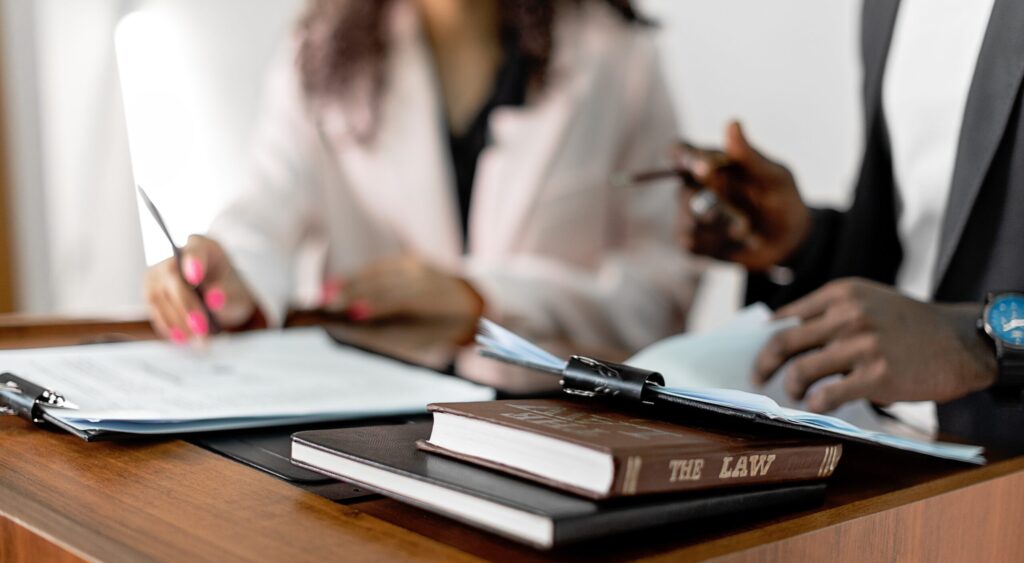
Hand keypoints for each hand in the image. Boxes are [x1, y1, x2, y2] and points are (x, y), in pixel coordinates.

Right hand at [144, 235, 256, 342]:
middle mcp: (174, 256)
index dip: (193, 263)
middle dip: (187, 307)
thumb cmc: (228, 290)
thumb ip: (228, 295)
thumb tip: (214, 299)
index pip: (194, 252)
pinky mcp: (150, 292)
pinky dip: (169, 327)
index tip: (195, 277)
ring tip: (200, 341)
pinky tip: (184, 339)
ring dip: (179, 323)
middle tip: (203, 330)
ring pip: (160, 298)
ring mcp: (158, 274)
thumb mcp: (237, 293)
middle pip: (173, 279)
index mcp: (202, 246)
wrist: (216, 295)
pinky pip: (155, 311)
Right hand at [322, 255, 484, 322]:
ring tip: (326, 294)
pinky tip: (341, 283)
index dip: (374, 305)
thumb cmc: (439, 328)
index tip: (348, 313)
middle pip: (383, 283)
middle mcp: (425, 277)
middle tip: (325, 304)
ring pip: (379, 272)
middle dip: (353, 293)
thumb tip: (350, 327)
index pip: (399, 300)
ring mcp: (417, 264)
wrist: (469, 301)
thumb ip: (388, 333)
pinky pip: (380, 267)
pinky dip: (359, 275)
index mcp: (433, 300)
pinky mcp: (409, 259)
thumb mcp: (420, 338)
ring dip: (350, 282)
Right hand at [675, 121, 810, 270]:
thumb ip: (749, 156)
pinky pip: (690, 242)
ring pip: (686, 220)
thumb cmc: (783, 201)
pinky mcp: (695, 241)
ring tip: (744, 229)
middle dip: (710, 204)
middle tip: (738, 213)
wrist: (789, 242)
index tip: (700, 167)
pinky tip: (733, 241)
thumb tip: (732, 122)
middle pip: (681, 192)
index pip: (682, 151)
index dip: (681, 156)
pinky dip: (714, 243)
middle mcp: (697, 187)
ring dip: (719, 227)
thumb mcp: (773, 177)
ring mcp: (693, 215)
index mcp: (712, 163)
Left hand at [753, 278, 997, 412]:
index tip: (757, 354)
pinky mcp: (876, 375)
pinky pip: (828, 394)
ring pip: (801, 370)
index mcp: (841, 293)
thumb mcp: (868, 300)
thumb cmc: (908, 324)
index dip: (765, 340)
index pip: (786, 317)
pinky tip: (817, 406)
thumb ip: (829, 312)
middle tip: (758, 377)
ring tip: (795, 394)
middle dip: (763, 364)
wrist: (960, 342)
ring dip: (791, 387)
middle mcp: (848, 315)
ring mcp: (862, 345)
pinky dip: (816, 404)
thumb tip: (780, 332)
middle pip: (784, 342)